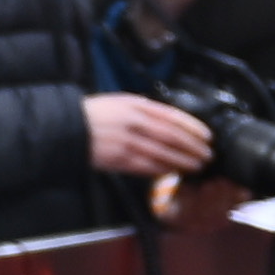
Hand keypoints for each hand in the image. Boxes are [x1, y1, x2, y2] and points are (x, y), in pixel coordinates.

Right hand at [85, 91, 212, 181]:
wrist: (67, 127)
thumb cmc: (94, 114)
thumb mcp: (120, 102)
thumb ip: (143, 108)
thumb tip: (168, 118)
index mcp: (135, 104)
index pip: (172, 116)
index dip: (193, 127)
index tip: (207, 136)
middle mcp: (133, 121)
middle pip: (171, 136)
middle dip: (193, 147)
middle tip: (207, 155)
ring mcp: (126, 141)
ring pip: (162, 153)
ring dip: (182, 161)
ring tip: (196, 166)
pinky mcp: (119, 159)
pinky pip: (146, 166)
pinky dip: (162, 169)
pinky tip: (173, 172)